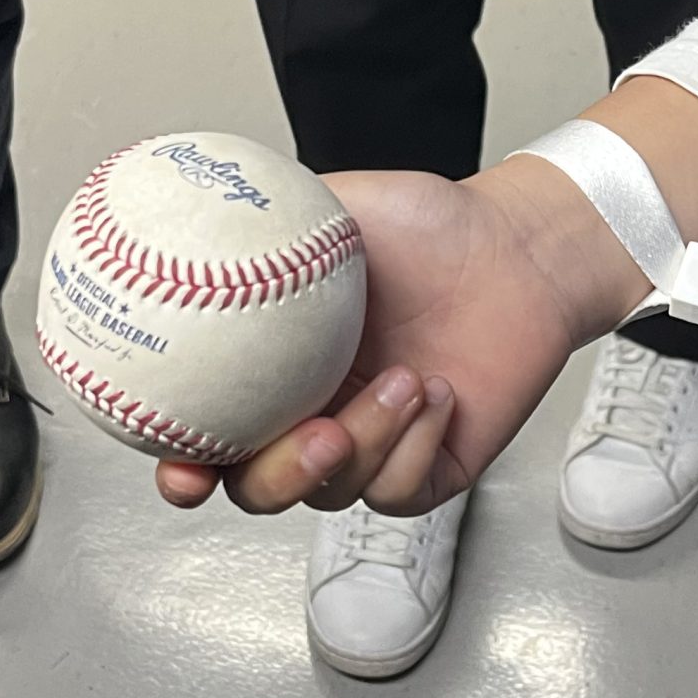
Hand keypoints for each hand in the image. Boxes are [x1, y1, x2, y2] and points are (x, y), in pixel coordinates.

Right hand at [154, 159, 643, 517]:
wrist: (516, 248)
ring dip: (368, 441)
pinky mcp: (428, 467)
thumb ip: (258, 220)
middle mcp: (314, 413)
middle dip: (277, 477)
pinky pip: (399, 490)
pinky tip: (437, 392)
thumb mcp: (334, 206)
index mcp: (273, 368)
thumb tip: (190, 216)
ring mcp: (370, 444)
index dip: (181, 467)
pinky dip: (415, 446)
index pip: (205, 436)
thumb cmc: (431, 228)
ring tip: (404, 378)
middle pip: (259, 488)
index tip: (181, 468)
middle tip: (319, 433)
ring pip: (334, 491)